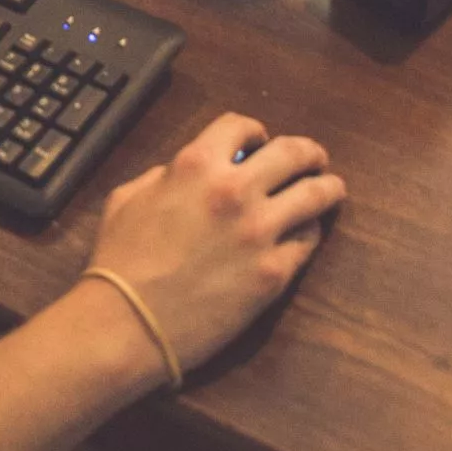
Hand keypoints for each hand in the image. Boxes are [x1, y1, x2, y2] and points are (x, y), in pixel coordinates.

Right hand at [81, 113, 343, 380]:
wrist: (128, 323)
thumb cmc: (119, 262)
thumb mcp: (128, 198)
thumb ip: (163, 176)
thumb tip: (183, 173)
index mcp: (195, 164)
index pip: (241, 127)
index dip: (254, 131)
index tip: (261, 141)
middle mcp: (235, 189)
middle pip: (292, 153)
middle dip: (308, 152)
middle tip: (315, 159)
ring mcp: (260, 231)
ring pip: (315, 194)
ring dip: (327, 187)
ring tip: (332, 189)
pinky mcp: (275, 272)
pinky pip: (308, 240)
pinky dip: (310, 230)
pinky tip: (308, 231)